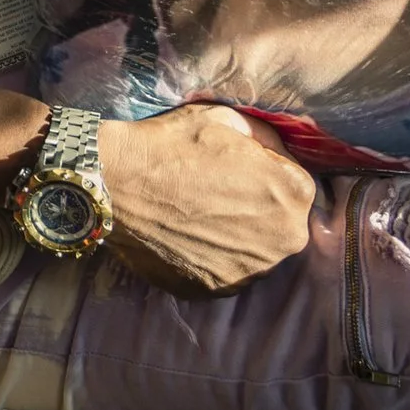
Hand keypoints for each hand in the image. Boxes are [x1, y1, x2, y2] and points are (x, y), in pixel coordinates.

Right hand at [97, 105, 313, 296]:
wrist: (113, 182)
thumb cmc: (171, 145)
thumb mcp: (227, 119)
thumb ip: (265, 138)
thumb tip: (273, 153)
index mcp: (296, 194)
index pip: (295, 182)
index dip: (265, 171)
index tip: (234, 166)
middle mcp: (285, 240)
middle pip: (278, 222)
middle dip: (255, 208)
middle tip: (214, 192)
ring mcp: (249, 272)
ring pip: (250, 251)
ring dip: (233, 236)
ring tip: (195, 214)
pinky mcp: (212, 290)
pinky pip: (219, 271)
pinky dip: (206, 256)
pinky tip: (182, 233)